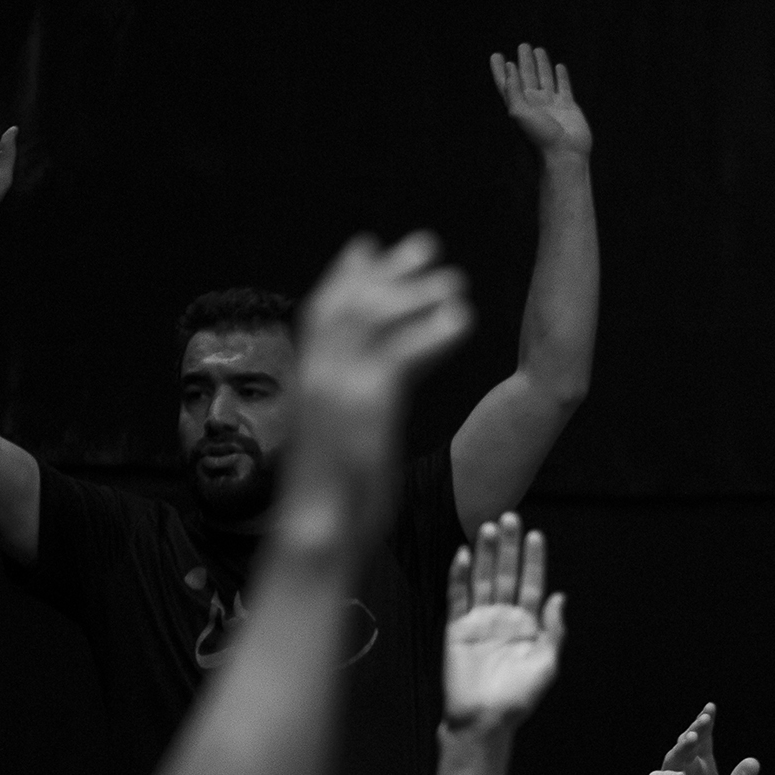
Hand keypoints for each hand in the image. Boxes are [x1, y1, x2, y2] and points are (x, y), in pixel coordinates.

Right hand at [288, 232, 471, 544]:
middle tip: (427, 244)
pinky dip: (434, 331)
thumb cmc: (335, 492)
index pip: (324, 309)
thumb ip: (351, 398)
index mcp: (310, 378)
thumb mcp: (340, 433)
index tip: (369, 245)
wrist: (319, 531)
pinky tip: (464, 319)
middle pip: (351, 300)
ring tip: (457, 280)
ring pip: (376, 318)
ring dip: (418, 293)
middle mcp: (318, 375)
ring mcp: (338, 389)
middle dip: (388, 269)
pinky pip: (403, 355)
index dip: (347, 274)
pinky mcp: (367, 408)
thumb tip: (372, 376)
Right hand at [444, 514, 565, 729]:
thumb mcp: (547, 663)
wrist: (484, 720)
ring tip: (488, 528)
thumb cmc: (518, 697)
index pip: (532, 584)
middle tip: (510, 517)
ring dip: (484, 554)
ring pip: (482, 580)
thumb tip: (561, 596)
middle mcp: (503, 618)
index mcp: (528, 625)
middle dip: (508, 547)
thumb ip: (554, 629)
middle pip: (506, 574)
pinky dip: (458, 577)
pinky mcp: (456, 629)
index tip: (536, 535)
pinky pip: (457, 598)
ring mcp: (479, 621)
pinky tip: (462, 555)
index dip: (534, 560)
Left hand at [493, 45, 591, 156]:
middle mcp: (534, 103)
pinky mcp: (568, 107)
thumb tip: (509, 66)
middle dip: (524, 61)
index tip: (496, 55)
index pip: (506, 83)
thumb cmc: (539, 136)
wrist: (564, 154)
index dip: (499, 70)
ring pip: (545, 78)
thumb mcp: (518, 112)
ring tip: (538, 50)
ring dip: (541, 65)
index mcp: (519, 104)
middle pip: (527, 76)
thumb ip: (512, 89)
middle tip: (523, 46)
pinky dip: (561, 76)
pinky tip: (559, 67)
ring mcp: (551, 105)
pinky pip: (563, 86)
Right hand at [639, 703, 759, 774]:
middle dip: (696, 729)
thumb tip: (754, 761)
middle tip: (706, 716)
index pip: (703, 741)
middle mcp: (683, 771)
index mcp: (701, 769)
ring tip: (693, 736)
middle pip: (688, 744)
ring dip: (682, 747)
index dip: (706, 724)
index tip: (711, 707)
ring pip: (671, 758)